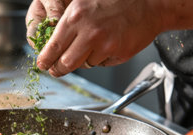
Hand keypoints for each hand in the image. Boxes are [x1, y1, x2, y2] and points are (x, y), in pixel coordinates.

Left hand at [30, 0, 162, 76]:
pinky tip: (108, 44)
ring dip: (84, 60)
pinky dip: (101, 58)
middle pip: (65, 64)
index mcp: (76, 17)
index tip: (42, 64)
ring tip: (94, 44)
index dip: (45, 59)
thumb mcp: (84, 2)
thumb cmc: (117, 1)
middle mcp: (89, 32)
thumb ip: (67, 22)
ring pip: (84, 65)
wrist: (149, 4)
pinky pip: (101, 64)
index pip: (53, 47)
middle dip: (58, 69)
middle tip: (56, 69)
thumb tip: (50, 43)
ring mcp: (105, 45)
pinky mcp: (118, 54)